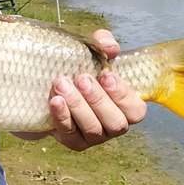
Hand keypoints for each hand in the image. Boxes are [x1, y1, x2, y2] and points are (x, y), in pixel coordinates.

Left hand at [48, 29, 146, 150]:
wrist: (47, 84)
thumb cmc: (79, 67)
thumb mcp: (91, 51)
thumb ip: (103, 43)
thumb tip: (110, 46)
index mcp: (125, 105)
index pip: (136, 110)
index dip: (123, 95)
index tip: (106, 75)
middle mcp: (113, 124)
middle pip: (116, 123)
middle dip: (98, 100)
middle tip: (82, 79)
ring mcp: (94, 136)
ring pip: (93, 129)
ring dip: (78, 106)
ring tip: (62, 84)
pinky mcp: (73, 141)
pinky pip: (70, 133)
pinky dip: (62, 116)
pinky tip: (55, 100)